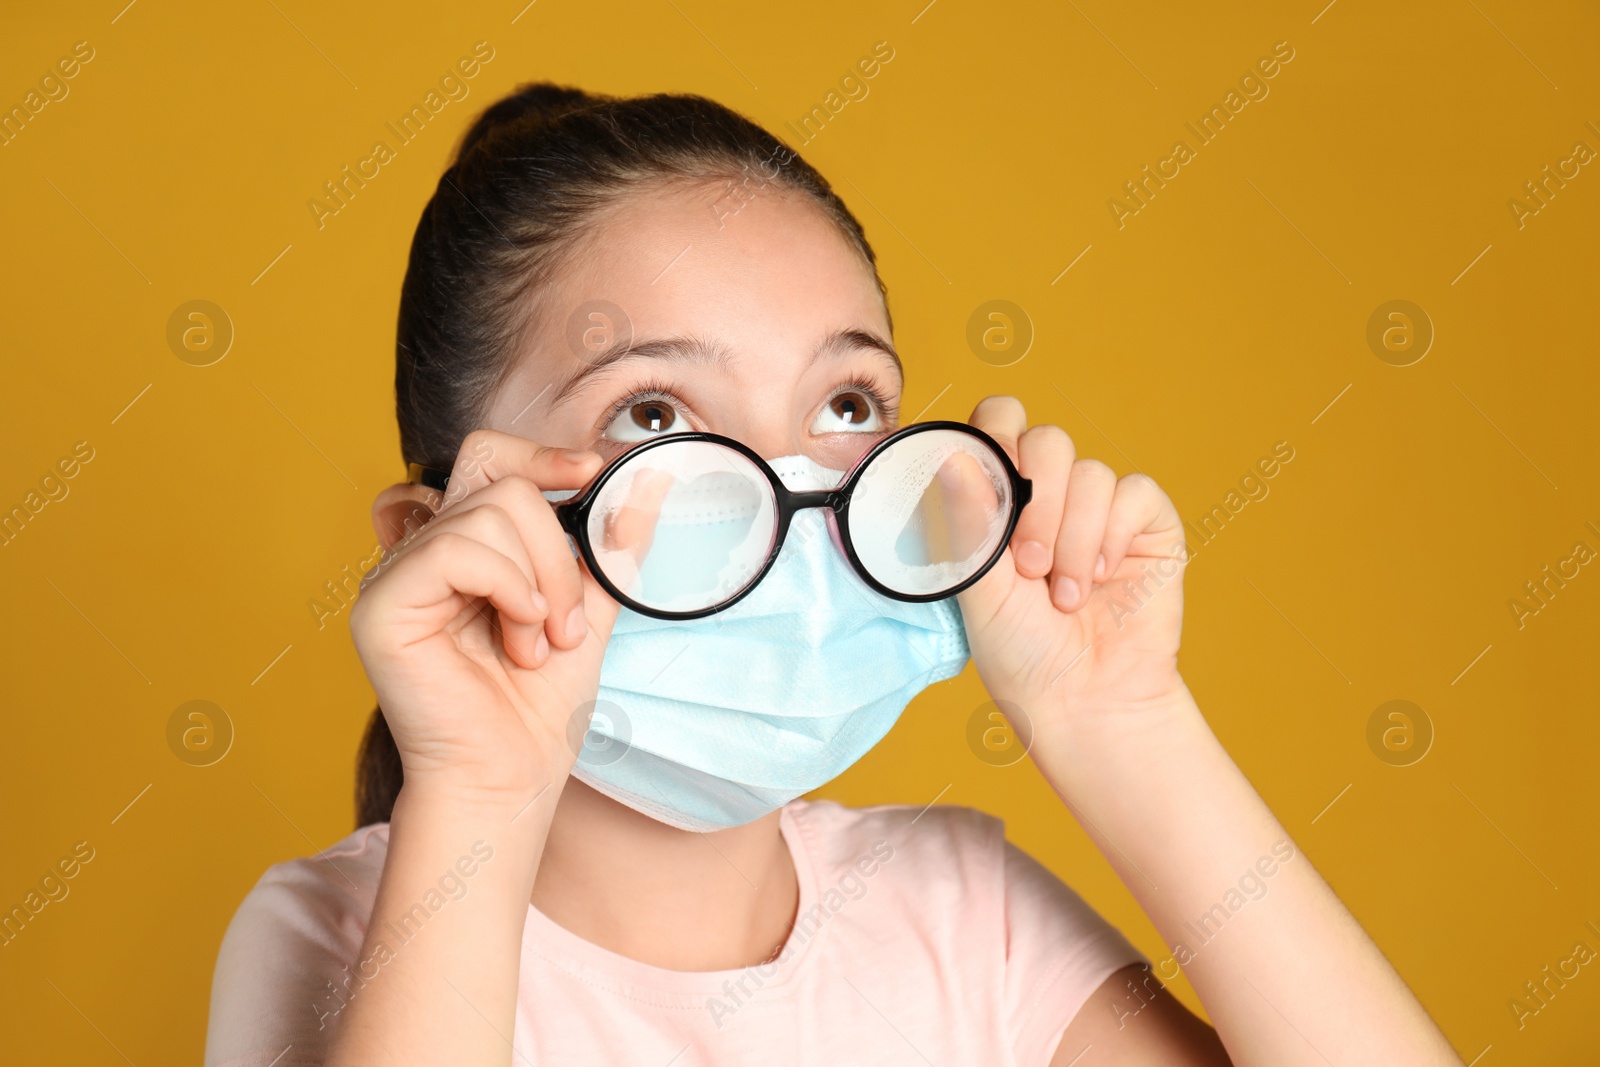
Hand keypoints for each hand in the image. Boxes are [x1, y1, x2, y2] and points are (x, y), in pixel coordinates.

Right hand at [349, 430, 618, 808]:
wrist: (510, 775)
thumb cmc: (538, 707)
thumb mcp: (589, 608)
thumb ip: (609, 546)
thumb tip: (647, 480)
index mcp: (465, 547)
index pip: (489, 458)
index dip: (539, 455)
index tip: (591, 472)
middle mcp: (425, 552)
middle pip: (498, 480)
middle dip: (555, 548)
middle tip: (565, 622)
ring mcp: (397, 574)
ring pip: (488, 514)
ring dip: (537, 584)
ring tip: (534, 645)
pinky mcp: (381, 603)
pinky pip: (454, 549)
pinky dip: (505, 586)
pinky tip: (516, 632)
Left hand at [947, 396, 1188, 729]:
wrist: (1084, 701)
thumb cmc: (1020, 652)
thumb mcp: (978, 588)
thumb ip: (967, 521)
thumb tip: (950, 454)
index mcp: (998, 497)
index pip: (995, 424)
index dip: (994, 440)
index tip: (991, 491)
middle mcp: (1049, 494)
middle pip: (1047, 439)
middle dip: (1038, 504)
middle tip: (1028, 567)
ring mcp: (1098, 507)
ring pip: (1091, 473)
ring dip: (1074, 541)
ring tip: (1066, 597)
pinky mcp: (1145, 524)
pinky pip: (1134, 493)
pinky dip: (1113, 537)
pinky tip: (1103, 579)